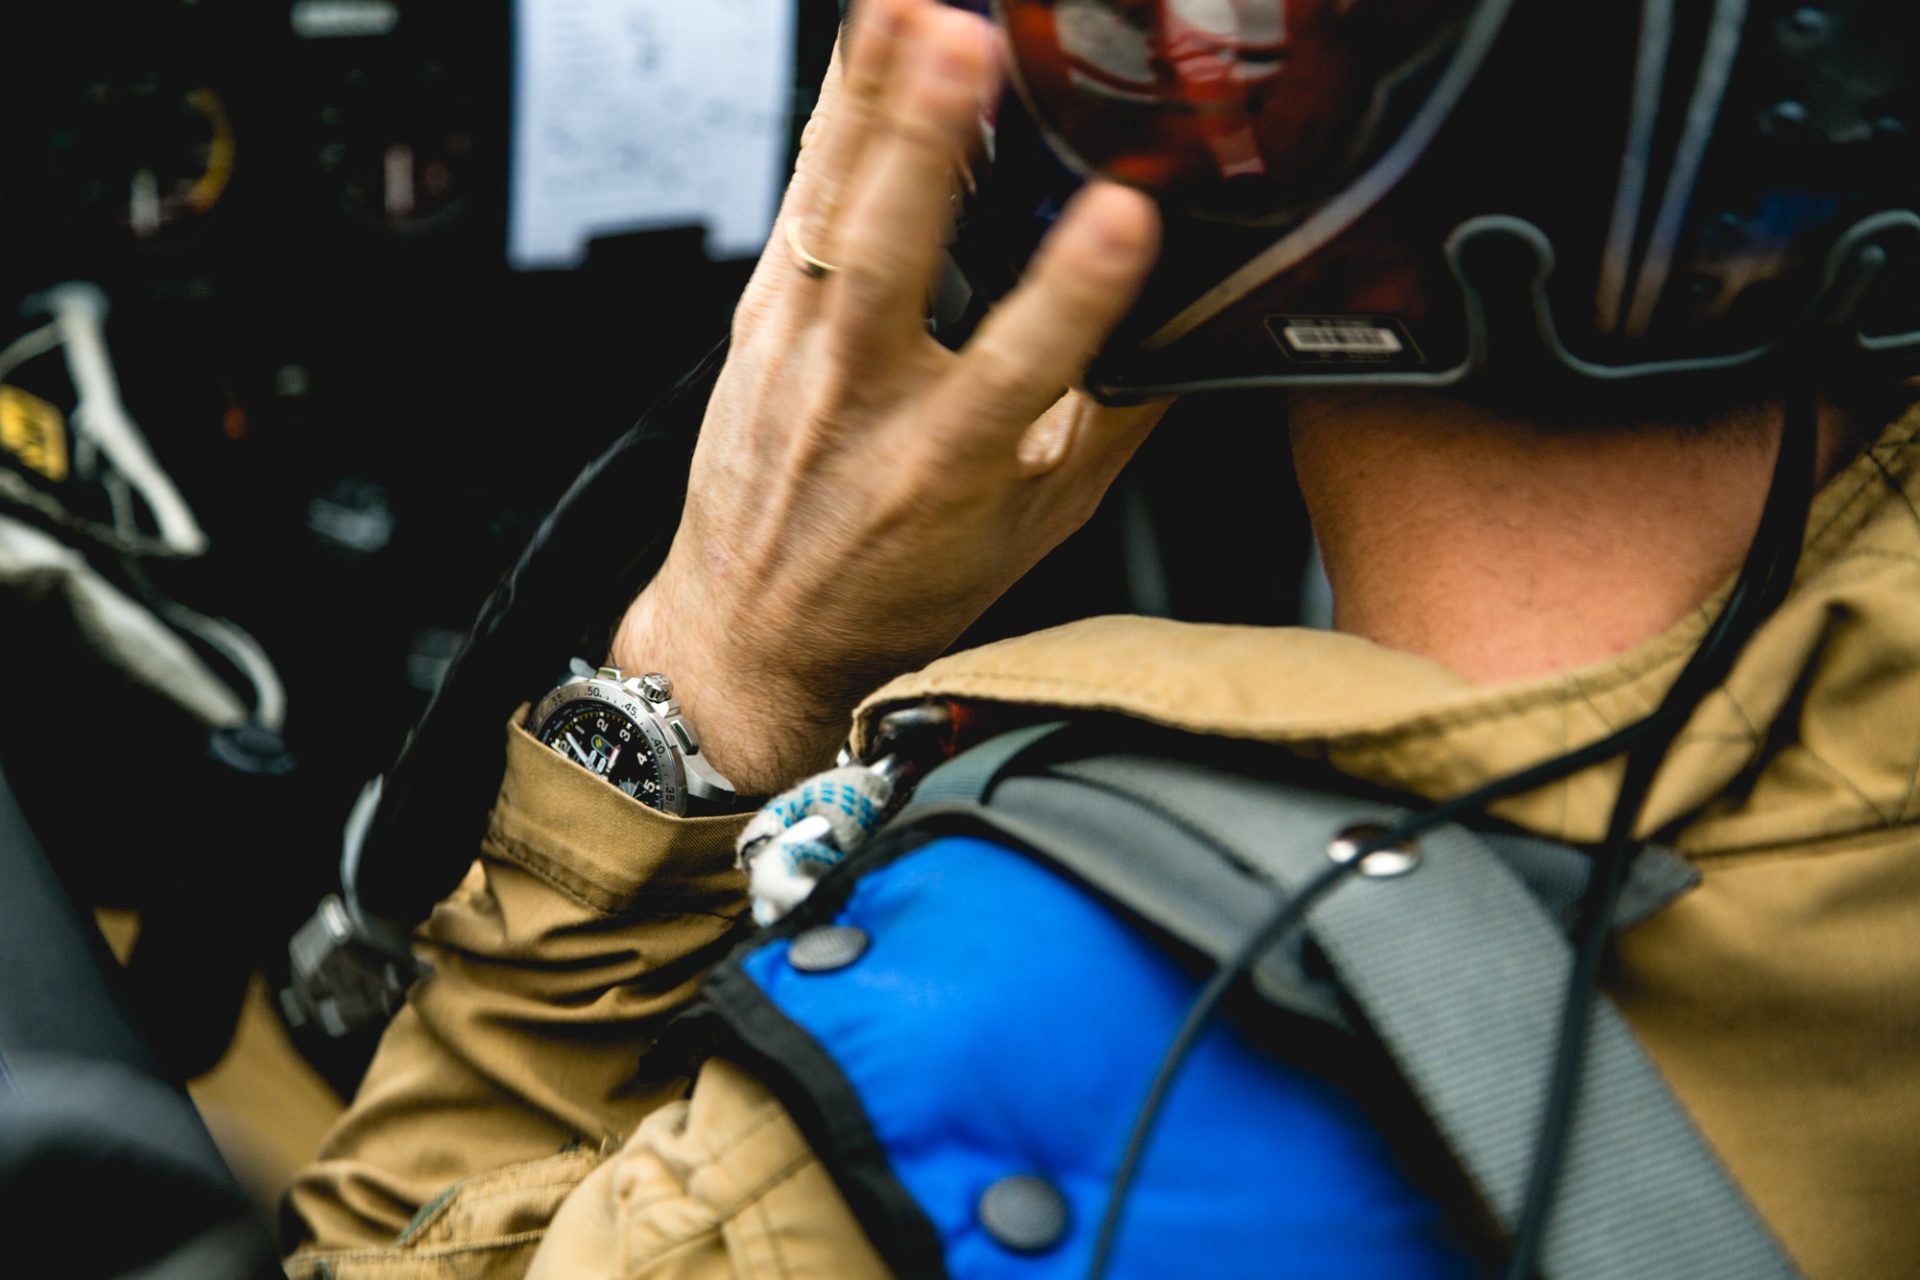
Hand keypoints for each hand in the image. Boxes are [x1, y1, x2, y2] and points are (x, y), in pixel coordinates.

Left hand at [612, 0, 1166, 794]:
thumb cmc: (897, 586)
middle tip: (963, 45)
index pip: (1022, 365)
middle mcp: (859, 399)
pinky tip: (865, 43)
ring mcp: (796, 351)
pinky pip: (801, 198)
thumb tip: (1186, 332)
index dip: (1080, 290)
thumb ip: (1105, 429)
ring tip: (910, 8)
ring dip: (871, 97)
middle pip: (892, 256)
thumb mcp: (1030, 530)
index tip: (1129, 216)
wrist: (754, 630)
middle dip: (926, 141)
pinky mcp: (757, 316)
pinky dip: (834, 114)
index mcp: (942, 466)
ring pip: (831, 207)